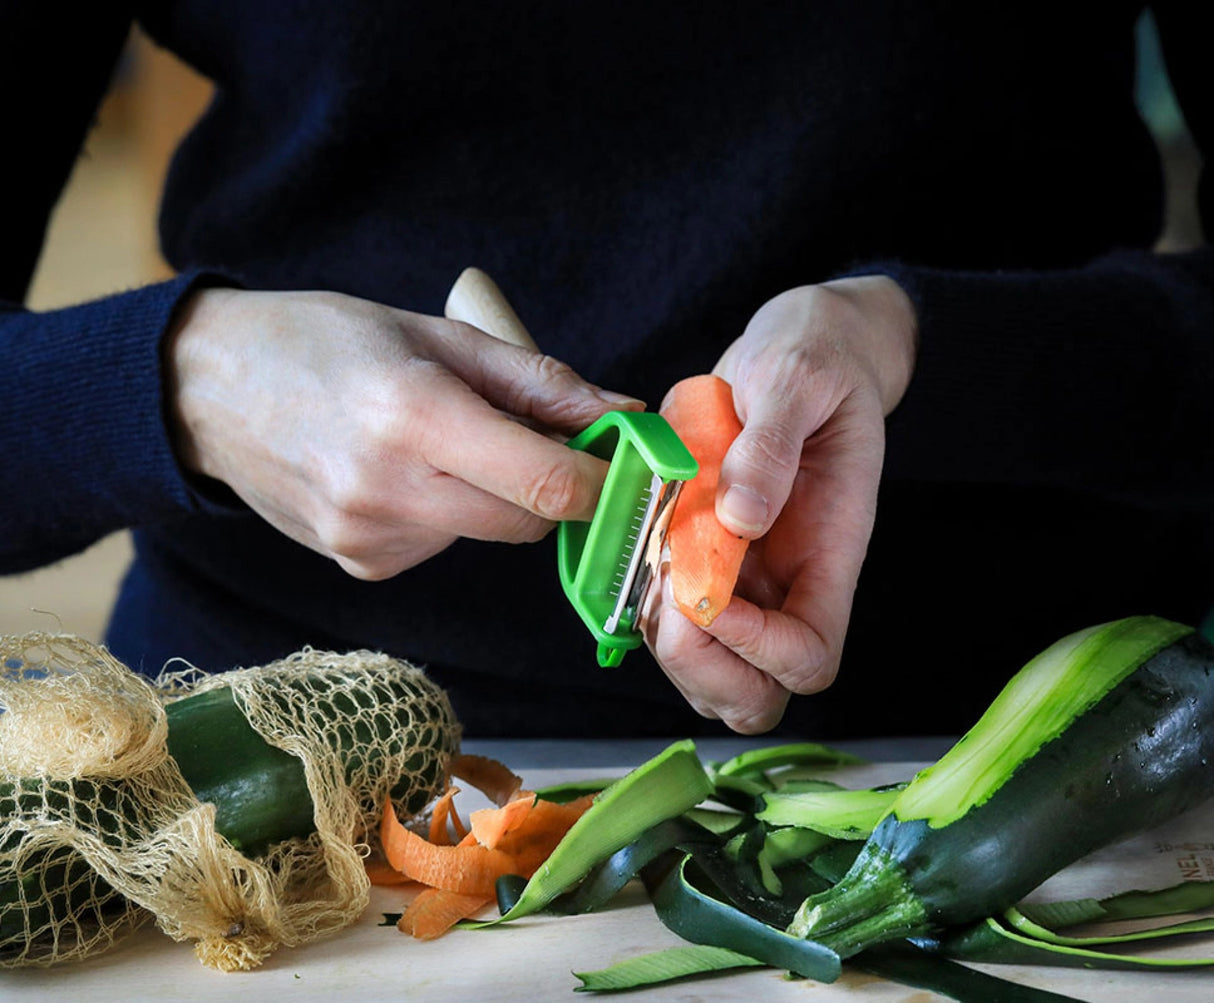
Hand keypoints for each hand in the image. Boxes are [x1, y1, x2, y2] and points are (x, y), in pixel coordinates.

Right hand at [166, 287, 639, 578]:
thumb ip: (538, 381)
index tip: (624, 461)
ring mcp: (369, 538)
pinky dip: (447, 512)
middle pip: (529, 521)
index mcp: (413, 415)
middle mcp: (389, 489)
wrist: (208, 390)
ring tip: (434, 439)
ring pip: (487, 532)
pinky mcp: (361, 565)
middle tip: (530, 434)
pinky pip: (444, 544)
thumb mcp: (436, 334)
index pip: (547, 483)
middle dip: (551, 485)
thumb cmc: (324, 342)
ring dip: (492, 494)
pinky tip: (399, 471)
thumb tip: (622, 415)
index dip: (603, 480)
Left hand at [643, 276, 917, 732]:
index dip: (756, 647)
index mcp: (830, 553)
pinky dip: (645, 610)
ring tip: (651, 566)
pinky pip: (675, 627)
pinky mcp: (707, 567)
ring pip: (711, 675)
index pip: (809, 657)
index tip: (708, 589)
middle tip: (667, 589)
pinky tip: (640, 551)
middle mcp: (790, 585)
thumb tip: (740, 515)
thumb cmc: (814, 362)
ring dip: (667, 644)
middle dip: (702, 665)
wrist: (800, 354)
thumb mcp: (797, 378)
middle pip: (758, 694)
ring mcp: (749, 583)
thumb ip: (772, 443)